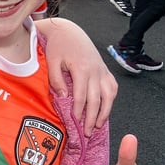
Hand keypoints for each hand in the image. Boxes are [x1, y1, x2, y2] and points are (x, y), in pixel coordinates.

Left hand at [41, 19, 116, 134]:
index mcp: (81, 68)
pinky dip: (111, 100)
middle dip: (91, 118)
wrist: (69, 32)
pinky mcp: (105, 70)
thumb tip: (62, 96)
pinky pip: (112, 88)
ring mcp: (102, 70)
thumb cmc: (58, 46)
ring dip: (104, 112)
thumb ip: (56, 79)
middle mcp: (95, 70)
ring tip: (98, 126)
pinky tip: (106, 110)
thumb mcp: (52, 61)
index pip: (81, 95)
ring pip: (108, 96)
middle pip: (96, 99)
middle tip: (87, 132)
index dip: (79, 110)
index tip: (75, 122)